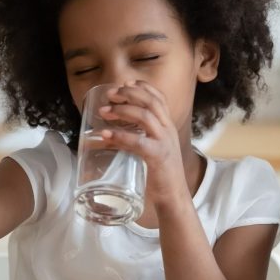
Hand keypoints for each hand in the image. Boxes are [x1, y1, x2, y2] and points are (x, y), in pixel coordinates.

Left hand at [98, 81, 184, 203]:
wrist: (174, 196)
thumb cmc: (160, 175)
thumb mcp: (150, 152)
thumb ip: (132, 141)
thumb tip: (105, 137)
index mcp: (168, 127)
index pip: (160, 99)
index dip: (143, 87)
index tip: (126, 83)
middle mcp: (168, 131)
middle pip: (151, 102)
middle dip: (129, 94)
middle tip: (110, 94)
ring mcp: (164, 143)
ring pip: (145, 116)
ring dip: (122, 110)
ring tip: (104, 111)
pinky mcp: (158, 156)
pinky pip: (138, 142)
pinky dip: (120, 136)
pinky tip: (105, 135)